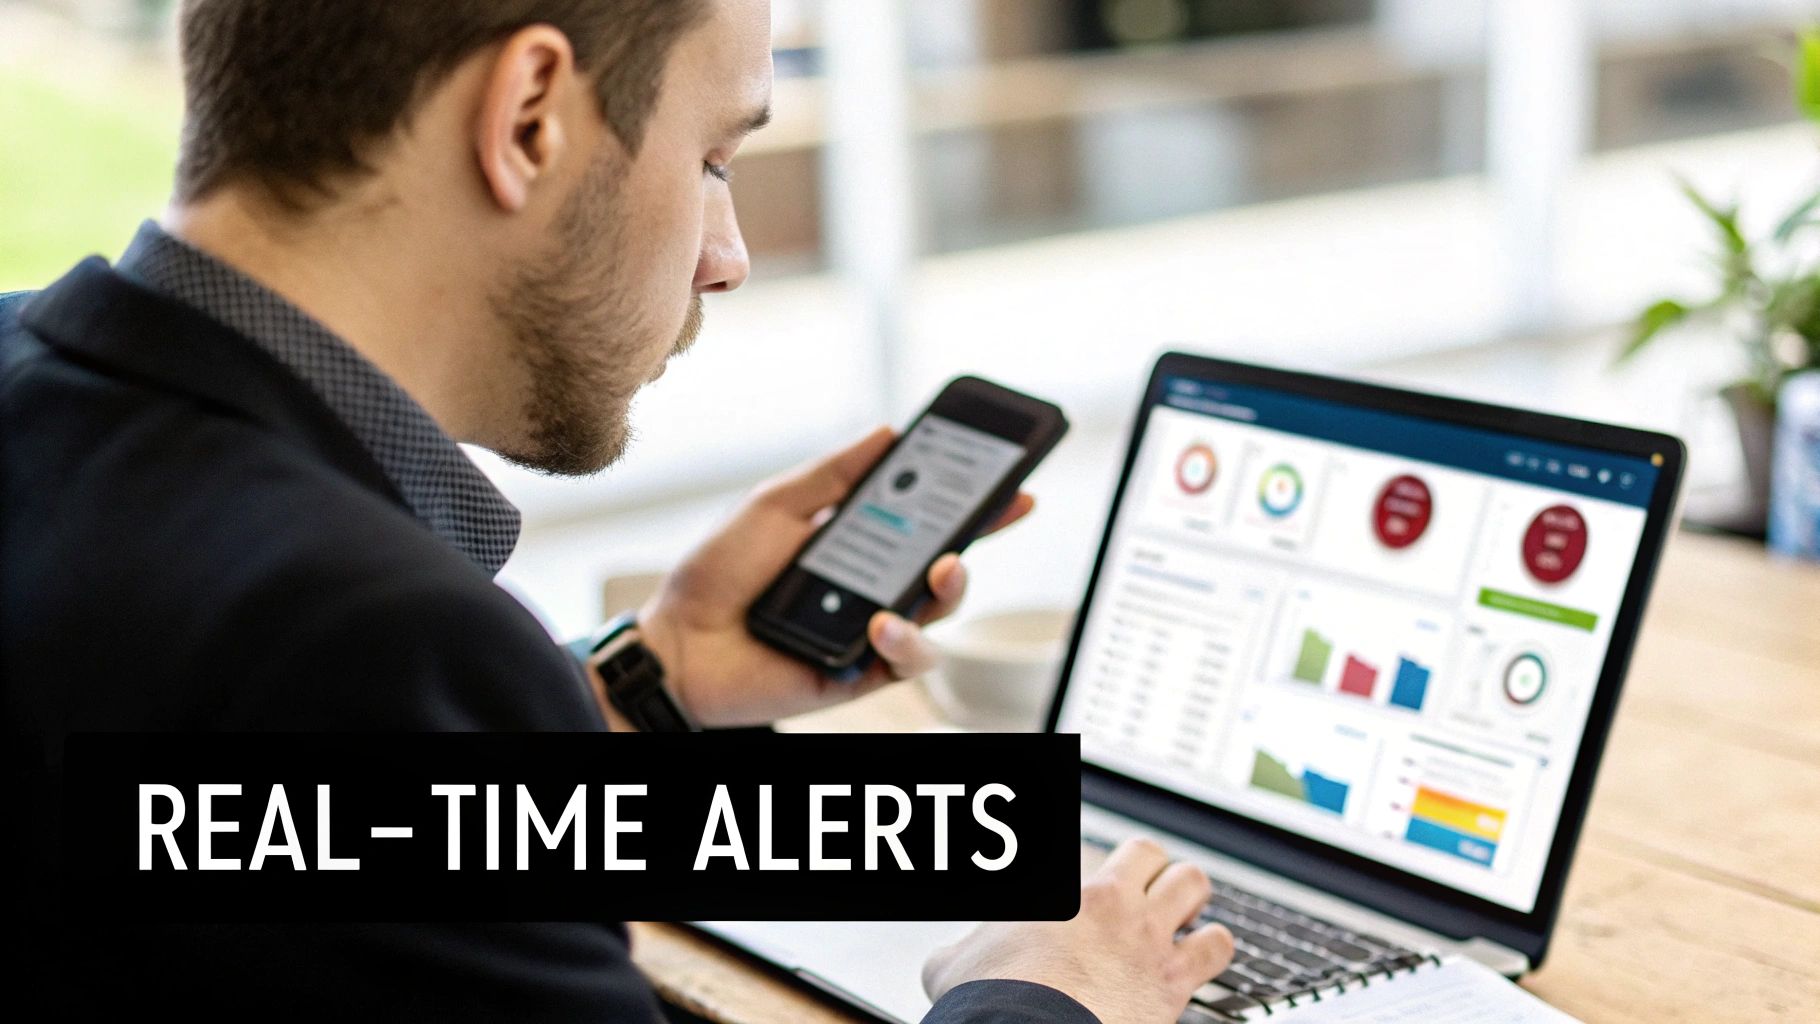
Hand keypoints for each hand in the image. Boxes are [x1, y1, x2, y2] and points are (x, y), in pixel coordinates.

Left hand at [631, 426, 1033, 727]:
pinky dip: (904, 640)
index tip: (1012, 477)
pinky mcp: (860, 674)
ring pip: (938, 614)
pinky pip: (906, 660)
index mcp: (858, 543)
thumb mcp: (775, 505)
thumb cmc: (719, 573)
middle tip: (998, 509)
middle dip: (979, 534)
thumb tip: (889, 431)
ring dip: (951, 589)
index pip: (928, 518)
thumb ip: (832, 473)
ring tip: (944, 567)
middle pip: (946, 562)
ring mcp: (870, 632)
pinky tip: (881, 623)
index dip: (974, 501)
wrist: (677, 642)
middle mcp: (873, 586)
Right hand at [922, 838, 1233, 1023]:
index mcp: (1057, 892)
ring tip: (1180, 915)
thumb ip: (964, 948)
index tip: (1074, 894)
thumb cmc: (992, 1001)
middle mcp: (1109, 900)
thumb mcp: (953, 963)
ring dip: (1188, 898)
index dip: (1077, 873)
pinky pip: (1220, 945)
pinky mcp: (1175, 977)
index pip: (1073, 852)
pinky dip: (1214, 947)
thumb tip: (952, 957)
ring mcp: (1146, 936)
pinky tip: (1202, 957)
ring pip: (1192, 883)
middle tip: (1139, 890)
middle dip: (1147, 869)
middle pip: (1147, 851)